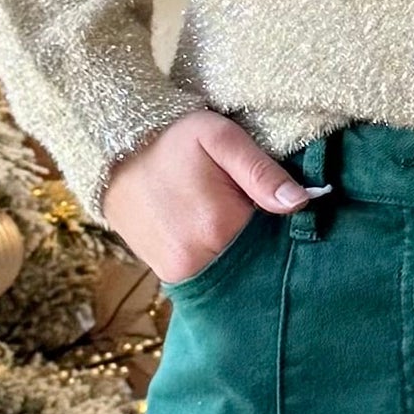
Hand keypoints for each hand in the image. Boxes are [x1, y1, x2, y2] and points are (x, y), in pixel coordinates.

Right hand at [104, 108, 317, 283]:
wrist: (111, 152)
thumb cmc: (170, 138)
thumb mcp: (219, 138)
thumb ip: (261, 170)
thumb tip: (301, 202)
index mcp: (217, 227)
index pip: (275, 241)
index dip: (282, 223)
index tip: (279, 203)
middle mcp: (196, 260)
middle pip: (254, 260)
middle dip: (261, 238)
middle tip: (251, 206)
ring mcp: (178, 273)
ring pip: (232, 269)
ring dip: (238, 249)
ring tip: (225, 214)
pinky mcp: (167, 275)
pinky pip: (209, 272)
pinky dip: (217, 255)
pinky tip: (209, 229)